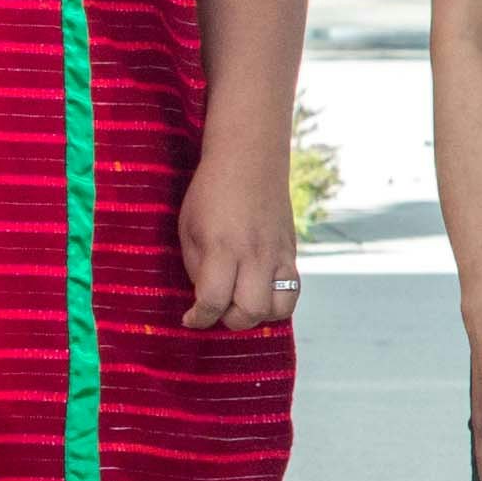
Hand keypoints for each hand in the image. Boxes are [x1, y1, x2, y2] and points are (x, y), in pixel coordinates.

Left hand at [176, 160, 299, 331]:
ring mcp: (278, 254)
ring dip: (257, 314)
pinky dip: (277, 302)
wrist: (250, 159)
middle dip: (229, 320)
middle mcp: (254, 254)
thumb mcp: (188, 228)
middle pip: (249, 311)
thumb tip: (206, 296)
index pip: (213, 300)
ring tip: (241, 301)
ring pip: (278, 308)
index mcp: (222, 247)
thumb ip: (196, 266)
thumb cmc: (210, 192)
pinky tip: (259, 292)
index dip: (199, 318)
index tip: (191, 318)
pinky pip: (293, 291)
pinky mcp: (291, 253)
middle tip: (217, 308)